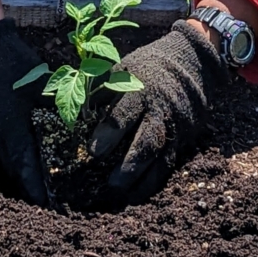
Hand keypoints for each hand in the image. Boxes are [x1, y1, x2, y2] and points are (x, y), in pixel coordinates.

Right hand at [0, 17, 49, 206]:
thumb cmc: (17, 65)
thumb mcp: (44, 86)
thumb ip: (60, 109)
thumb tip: (80, 128)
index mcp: (12, 128)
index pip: (25, 168)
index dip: (36, 189)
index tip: (48, 206)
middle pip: (14, 172)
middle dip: (30, 189)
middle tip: (49, 204)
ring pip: (6, 163)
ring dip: (21, 177)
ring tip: (39, 190)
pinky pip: (1, 152)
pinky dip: (14, 162)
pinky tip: (27, 163)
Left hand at [88, 21, 225, 204]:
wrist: (191, 62)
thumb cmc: (145, 69)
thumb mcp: (121, 69)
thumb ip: (98, 91)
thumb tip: (66, 111)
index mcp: (139, 90)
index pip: (125, 113)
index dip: (109, 133)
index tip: (93, 152)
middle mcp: (159, 110)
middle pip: (147, 139)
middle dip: (130, 163)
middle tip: (111, 183)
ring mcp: (173, 126)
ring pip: (160, 156)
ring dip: (141, 177)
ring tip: (122, 193)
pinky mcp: (182, 138)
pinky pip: (169, 163)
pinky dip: (154, 181)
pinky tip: (137, 194)